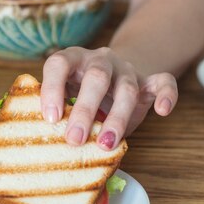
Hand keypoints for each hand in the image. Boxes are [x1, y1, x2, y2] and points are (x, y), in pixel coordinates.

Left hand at [40, 47, 177, 149]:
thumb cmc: (77, 96)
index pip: (58, 64)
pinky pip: (163, 82)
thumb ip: (55, 111)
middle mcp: (99, 60)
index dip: (52, 88)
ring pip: (127, 88)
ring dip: (117, 118)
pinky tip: (162, 111)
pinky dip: (167, 95)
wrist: (110, 79)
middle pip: (96, 78)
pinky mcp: (148, 81)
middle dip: (85, 110)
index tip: (49, 118)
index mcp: (71, 59)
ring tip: (106, 144)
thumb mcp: (63, 97)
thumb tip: (37, 142)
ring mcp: (125, 69)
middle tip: (75, 139)